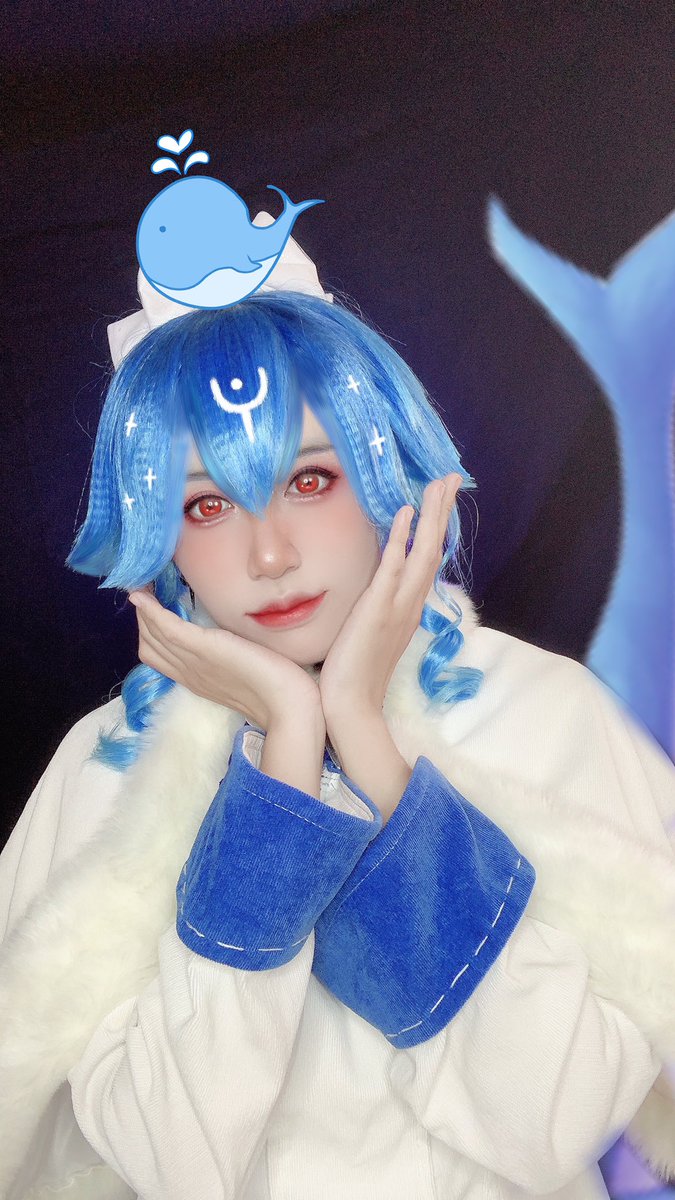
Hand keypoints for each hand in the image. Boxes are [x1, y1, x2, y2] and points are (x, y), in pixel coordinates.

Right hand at [127, 590, 321, 730]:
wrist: (288, 705)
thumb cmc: (276, 687)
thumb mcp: (244, 669)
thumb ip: (228, 656)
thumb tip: (226, 638)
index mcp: (197, 679)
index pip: (157, 656)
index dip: (150, 631)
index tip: (152, 606)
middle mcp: (189, 673)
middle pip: (149, 645)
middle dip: (143, 617)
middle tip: (145, 588)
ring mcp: (193, 662)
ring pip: (152, 636)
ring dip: (144, 609)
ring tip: (142, 584)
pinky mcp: (203, 649)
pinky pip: (168, 629)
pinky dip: (151, 612)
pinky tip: (142, 595)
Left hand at [318, 474, 461, 720]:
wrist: (352, 705)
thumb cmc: (357, 673)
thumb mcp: (375, 634)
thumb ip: (383, 610)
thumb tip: (384, 590)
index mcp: (410, 608)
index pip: (428, 559)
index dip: (437, 527)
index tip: (442, 499)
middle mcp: (411, 603)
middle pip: (434, 548)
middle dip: (443, 511)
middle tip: (452, 478)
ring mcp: (398, 605)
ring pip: (422, 552)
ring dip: (431, 515)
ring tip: (437, 484)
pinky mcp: (378, 608)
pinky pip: (392, 567)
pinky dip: (400, 538)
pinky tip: (404, 513)